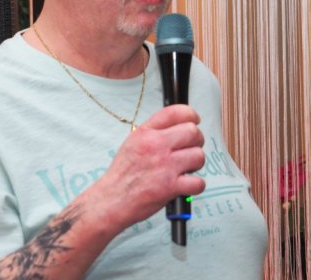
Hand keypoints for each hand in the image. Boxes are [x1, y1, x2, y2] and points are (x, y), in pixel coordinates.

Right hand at [93, 104, 205, 229]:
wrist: (112, 199)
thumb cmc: (122, 174)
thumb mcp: (132, 143)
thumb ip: (152, 132)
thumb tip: (175, 127)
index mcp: (145, 133)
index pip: (174, 112)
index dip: (191, 114)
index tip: (195, 121)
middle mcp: (155, 145)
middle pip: (192, 131)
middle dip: (197, 140)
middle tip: (191, 149)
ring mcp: (164, 165)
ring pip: (199, 155)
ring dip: (196, 164)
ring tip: (186, 169)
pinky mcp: (170, 186)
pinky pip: (198, 182)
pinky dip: (196, 185)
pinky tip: (186, 185)